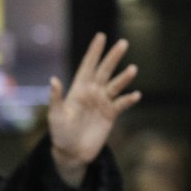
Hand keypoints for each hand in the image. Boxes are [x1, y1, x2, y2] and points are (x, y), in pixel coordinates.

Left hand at [46, 33, 141, 179]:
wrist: (72, 152)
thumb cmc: (60, 133)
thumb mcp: (55, 115)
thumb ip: (56, 98)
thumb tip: (54, 80)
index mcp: (78, 89)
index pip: (88, 66)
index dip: (94, 52)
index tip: (101, 37)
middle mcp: (92, 93)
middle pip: (104, 71)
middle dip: (113, 57)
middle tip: (123, 43)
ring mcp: (102, 103)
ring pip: (115, 86)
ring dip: (124, 78)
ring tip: (133, 69)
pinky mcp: (110, 115)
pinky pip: (122, 104)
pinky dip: (129, 99)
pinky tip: (136, 95)